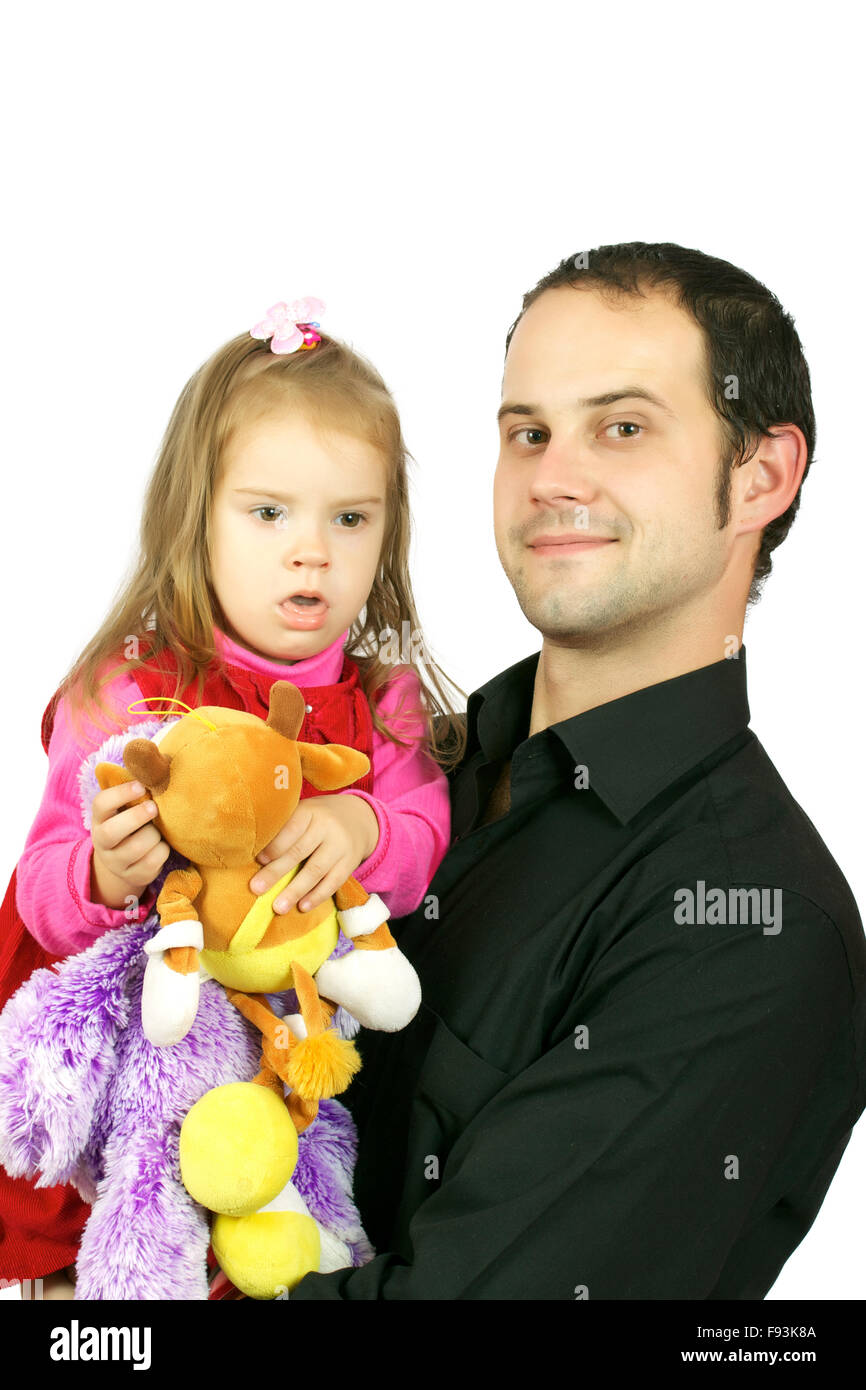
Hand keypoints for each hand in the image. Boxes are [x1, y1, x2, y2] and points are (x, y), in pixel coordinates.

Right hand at [90, 780, 169, 909]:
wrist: (125, 863)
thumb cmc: (132, 824)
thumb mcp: (127, 808)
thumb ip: (137, 789)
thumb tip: (156, 760)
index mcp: (100, 818)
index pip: (101, 804)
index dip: (120, 793)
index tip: (142, 786)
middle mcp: (102, 841)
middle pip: (112, 832)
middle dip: (136, 817)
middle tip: (154, 808)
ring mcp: (116, 862)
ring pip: (138, 846)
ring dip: (154, 834)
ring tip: (157, 830)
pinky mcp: (134, 876)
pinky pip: (153, 861)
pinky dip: (163, 850)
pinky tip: (161, 846)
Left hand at [249, 794, 379, 914]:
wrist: (358, 818)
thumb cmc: (317, 819)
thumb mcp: (303, 813)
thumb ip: (284, 828)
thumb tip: (252, 853)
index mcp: (310, 811)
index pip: (290, 829)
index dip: (274, 846)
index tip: (258, 860)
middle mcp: (327, 826)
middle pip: (299, 852)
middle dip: (276, 872)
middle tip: (256, 888)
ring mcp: (341, 845)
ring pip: (316, 870)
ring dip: (295, 890)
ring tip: (278, 907)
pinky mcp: (350, 862)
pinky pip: (333, 882)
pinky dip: (317, 896)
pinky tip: (302, 907)